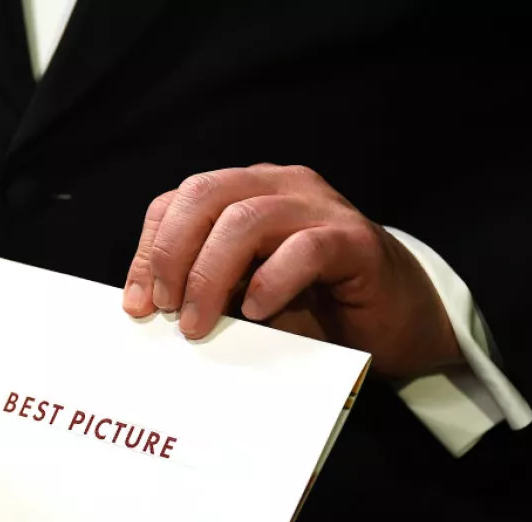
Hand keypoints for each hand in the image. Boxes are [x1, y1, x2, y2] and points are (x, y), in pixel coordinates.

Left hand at [122, 164, 461, 377]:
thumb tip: (149, 311)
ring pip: (246, 218)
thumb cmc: (314, 310)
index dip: (150, 250)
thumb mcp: (244, 298)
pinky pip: (304, 249)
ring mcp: (319, 209)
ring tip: (199, 324)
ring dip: (210, 275)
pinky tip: (255, 312)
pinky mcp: (353, 241)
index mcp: (246, 193)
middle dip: (172, 255)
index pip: (179, 202)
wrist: (395, 324)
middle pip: (204, 195)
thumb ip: (205, 291)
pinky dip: (270, 281)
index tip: (136, 305)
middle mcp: (279, 188)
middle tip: (165, 311)